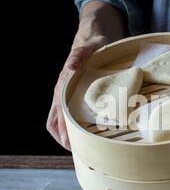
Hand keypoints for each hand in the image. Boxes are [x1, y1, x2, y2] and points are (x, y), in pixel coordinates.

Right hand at [46, 16, 107, 149]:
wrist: (92, 37)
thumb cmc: (93, 44)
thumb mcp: (90, 47)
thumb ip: (80, 55)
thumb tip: (70, 66)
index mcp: (63, 85)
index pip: (58, 114)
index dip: (63, 132)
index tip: (71, 146)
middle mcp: (61, 92)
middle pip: (55, 122)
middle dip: (64, 139)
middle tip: (79, 152)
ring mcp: (65, 94)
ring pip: (58, 120)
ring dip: (65, 135)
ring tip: (80, 148)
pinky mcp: (71, 95)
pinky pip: (66, 115)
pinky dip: (70, 128)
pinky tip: (81, 134)